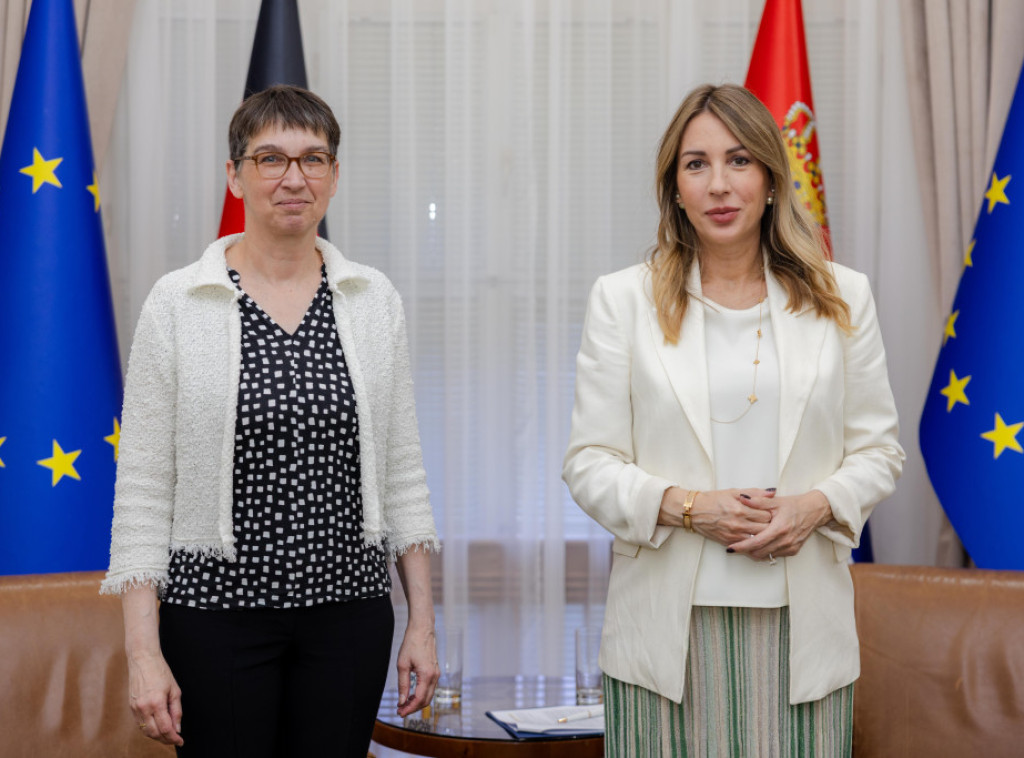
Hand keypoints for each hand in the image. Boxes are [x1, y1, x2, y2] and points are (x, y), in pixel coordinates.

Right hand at [127, 649, 183, 745]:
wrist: (143, 660)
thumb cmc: (160, 672)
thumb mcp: (175, 690)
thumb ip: (176, 710)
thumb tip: (177, 728)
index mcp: (157, 702)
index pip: (165, 728)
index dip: (174, 738)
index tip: (180, 741)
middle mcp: (144, 707)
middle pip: (154, 733)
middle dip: (166, 740)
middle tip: (175, 740)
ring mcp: (136, 708)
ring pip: (146, 731)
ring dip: (157, 736)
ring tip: (168, 736)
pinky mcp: (131, 707)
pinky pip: (140, 724)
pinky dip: (149, 729)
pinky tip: (157, 728)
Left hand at [395, 622, 438, 716]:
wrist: (422, 629)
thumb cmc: (412, 644)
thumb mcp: (402, 665)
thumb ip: (403, 685)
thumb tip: (402, 701)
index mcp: (427, 675)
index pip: (419, 699)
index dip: (409, 709)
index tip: (400, 713)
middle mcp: (434, 676)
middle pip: (426, 700)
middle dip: (413, 708)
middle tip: (400, 711)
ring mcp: (436, 673)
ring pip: (429, 695)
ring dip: (417, 702)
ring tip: (404, 704)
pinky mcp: (435, 671)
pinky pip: (430, 688)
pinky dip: (421, 695)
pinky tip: (411, 695)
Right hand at [659, 487, 773, 547]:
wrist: (694, 511)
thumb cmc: (713, 500)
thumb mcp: (734, 492)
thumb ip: (755, 493)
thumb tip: (773, 492)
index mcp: (741, 509)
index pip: (767, 515)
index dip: (773, 514)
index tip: (774, 512)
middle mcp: (738, 524)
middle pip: (765, 529)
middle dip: (771, 526)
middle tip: (774, 523)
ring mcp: (734, 535)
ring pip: (758, 540)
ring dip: (764, 536)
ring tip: (767, 532)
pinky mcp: (729, 543)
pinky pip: (748, 547)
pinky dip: (755, 544)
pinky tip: (758, 541)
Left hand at [728, 490, 832, 560]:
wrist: (814, 511)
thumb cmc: (795, 505)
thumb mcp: (775, 501)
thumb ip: (757, 500)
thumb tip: (742, 497)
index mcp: (779, 528)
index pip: (756, 542)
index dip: (742, 546)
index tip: (731, 547)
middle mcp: (785, 540)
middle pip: (759, 552)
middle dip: (745, 551)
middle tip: (734, 546)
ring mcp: (790, 547)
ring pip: (766, 556)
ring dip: (754, 552)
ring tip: (744, 546)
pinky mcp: (793, 550)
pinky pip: (775, 555)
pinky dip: (765, 552)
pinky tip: (759, 545)